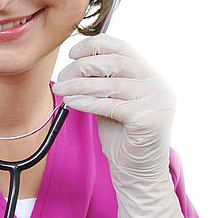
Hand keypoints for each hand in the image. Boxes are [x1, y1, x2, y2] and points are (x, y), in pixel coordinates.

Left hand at [53, 34, 195, 217]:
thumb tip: (74, 63)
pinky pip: (112, 105)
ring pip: (111, 84)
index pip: (122, 47)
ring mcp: (157, 101)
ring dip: (79, 85)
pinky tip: (71, 103)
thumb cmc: (121, 135)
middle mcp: (157, 84)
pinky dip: (87, 102)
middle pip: (114, 62)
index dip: (94, 45)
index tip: (72, 54)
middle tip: (61, 78)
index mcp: (149, 74)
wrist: (137, 172)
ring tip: (60, 90)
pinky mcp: (149, 120)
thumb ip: (100, 82)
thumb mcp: (110, 101)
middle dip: (82, 67)